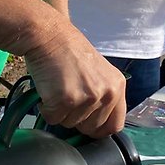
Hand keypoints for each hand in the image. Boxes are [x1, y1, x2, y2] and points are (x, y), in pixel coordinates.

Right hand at [24, 23, 126, 137]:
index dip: (98, 128)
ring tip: (58, 87)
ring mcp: (87, 98)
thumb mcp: (99, 72)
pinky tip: (49, 89)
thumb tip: (96, 125)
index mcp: (117, 86)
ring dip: (60, 111)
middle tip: (68, 95)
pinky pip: (53, 118)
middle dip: (75, 118)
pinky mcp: (66, 99)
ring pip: (70, 124)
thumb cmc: (69, 51)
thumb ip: (103, 96)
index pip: (115, 125)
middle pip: (90, 128)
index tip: (86, 124)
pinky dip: (46, 108)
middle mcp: (106, 93)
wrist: (49, 36)